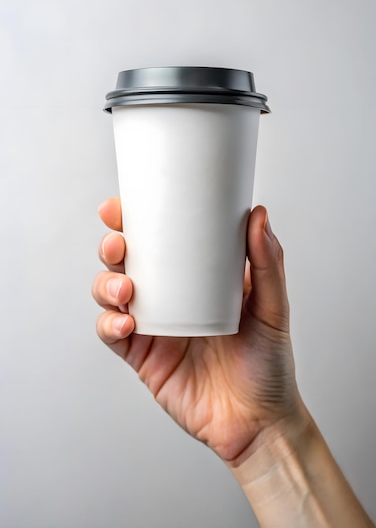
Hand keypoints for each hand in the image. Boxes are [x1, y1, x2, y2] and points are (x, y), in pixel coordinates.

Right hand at [92, 198, 303, 464]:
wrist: (259, 422)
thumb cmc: (268, 363)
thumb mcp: (272, 308)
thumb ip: (268, 264)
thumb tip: (259, 215)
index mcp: (195, 277)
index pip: (159, 240)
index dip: (133, 221)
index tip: (122, 207)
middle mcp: (170, 297)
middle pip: (126, 262)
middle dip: (112, 248)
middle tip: (119, 245)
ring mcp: (153, 326)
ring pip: (111, 294)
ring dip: (106, 284)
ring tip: (126, 289)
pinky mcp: (142, 357)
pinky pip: (113, 334)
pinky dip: (110, 323)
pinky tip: (126, 321)